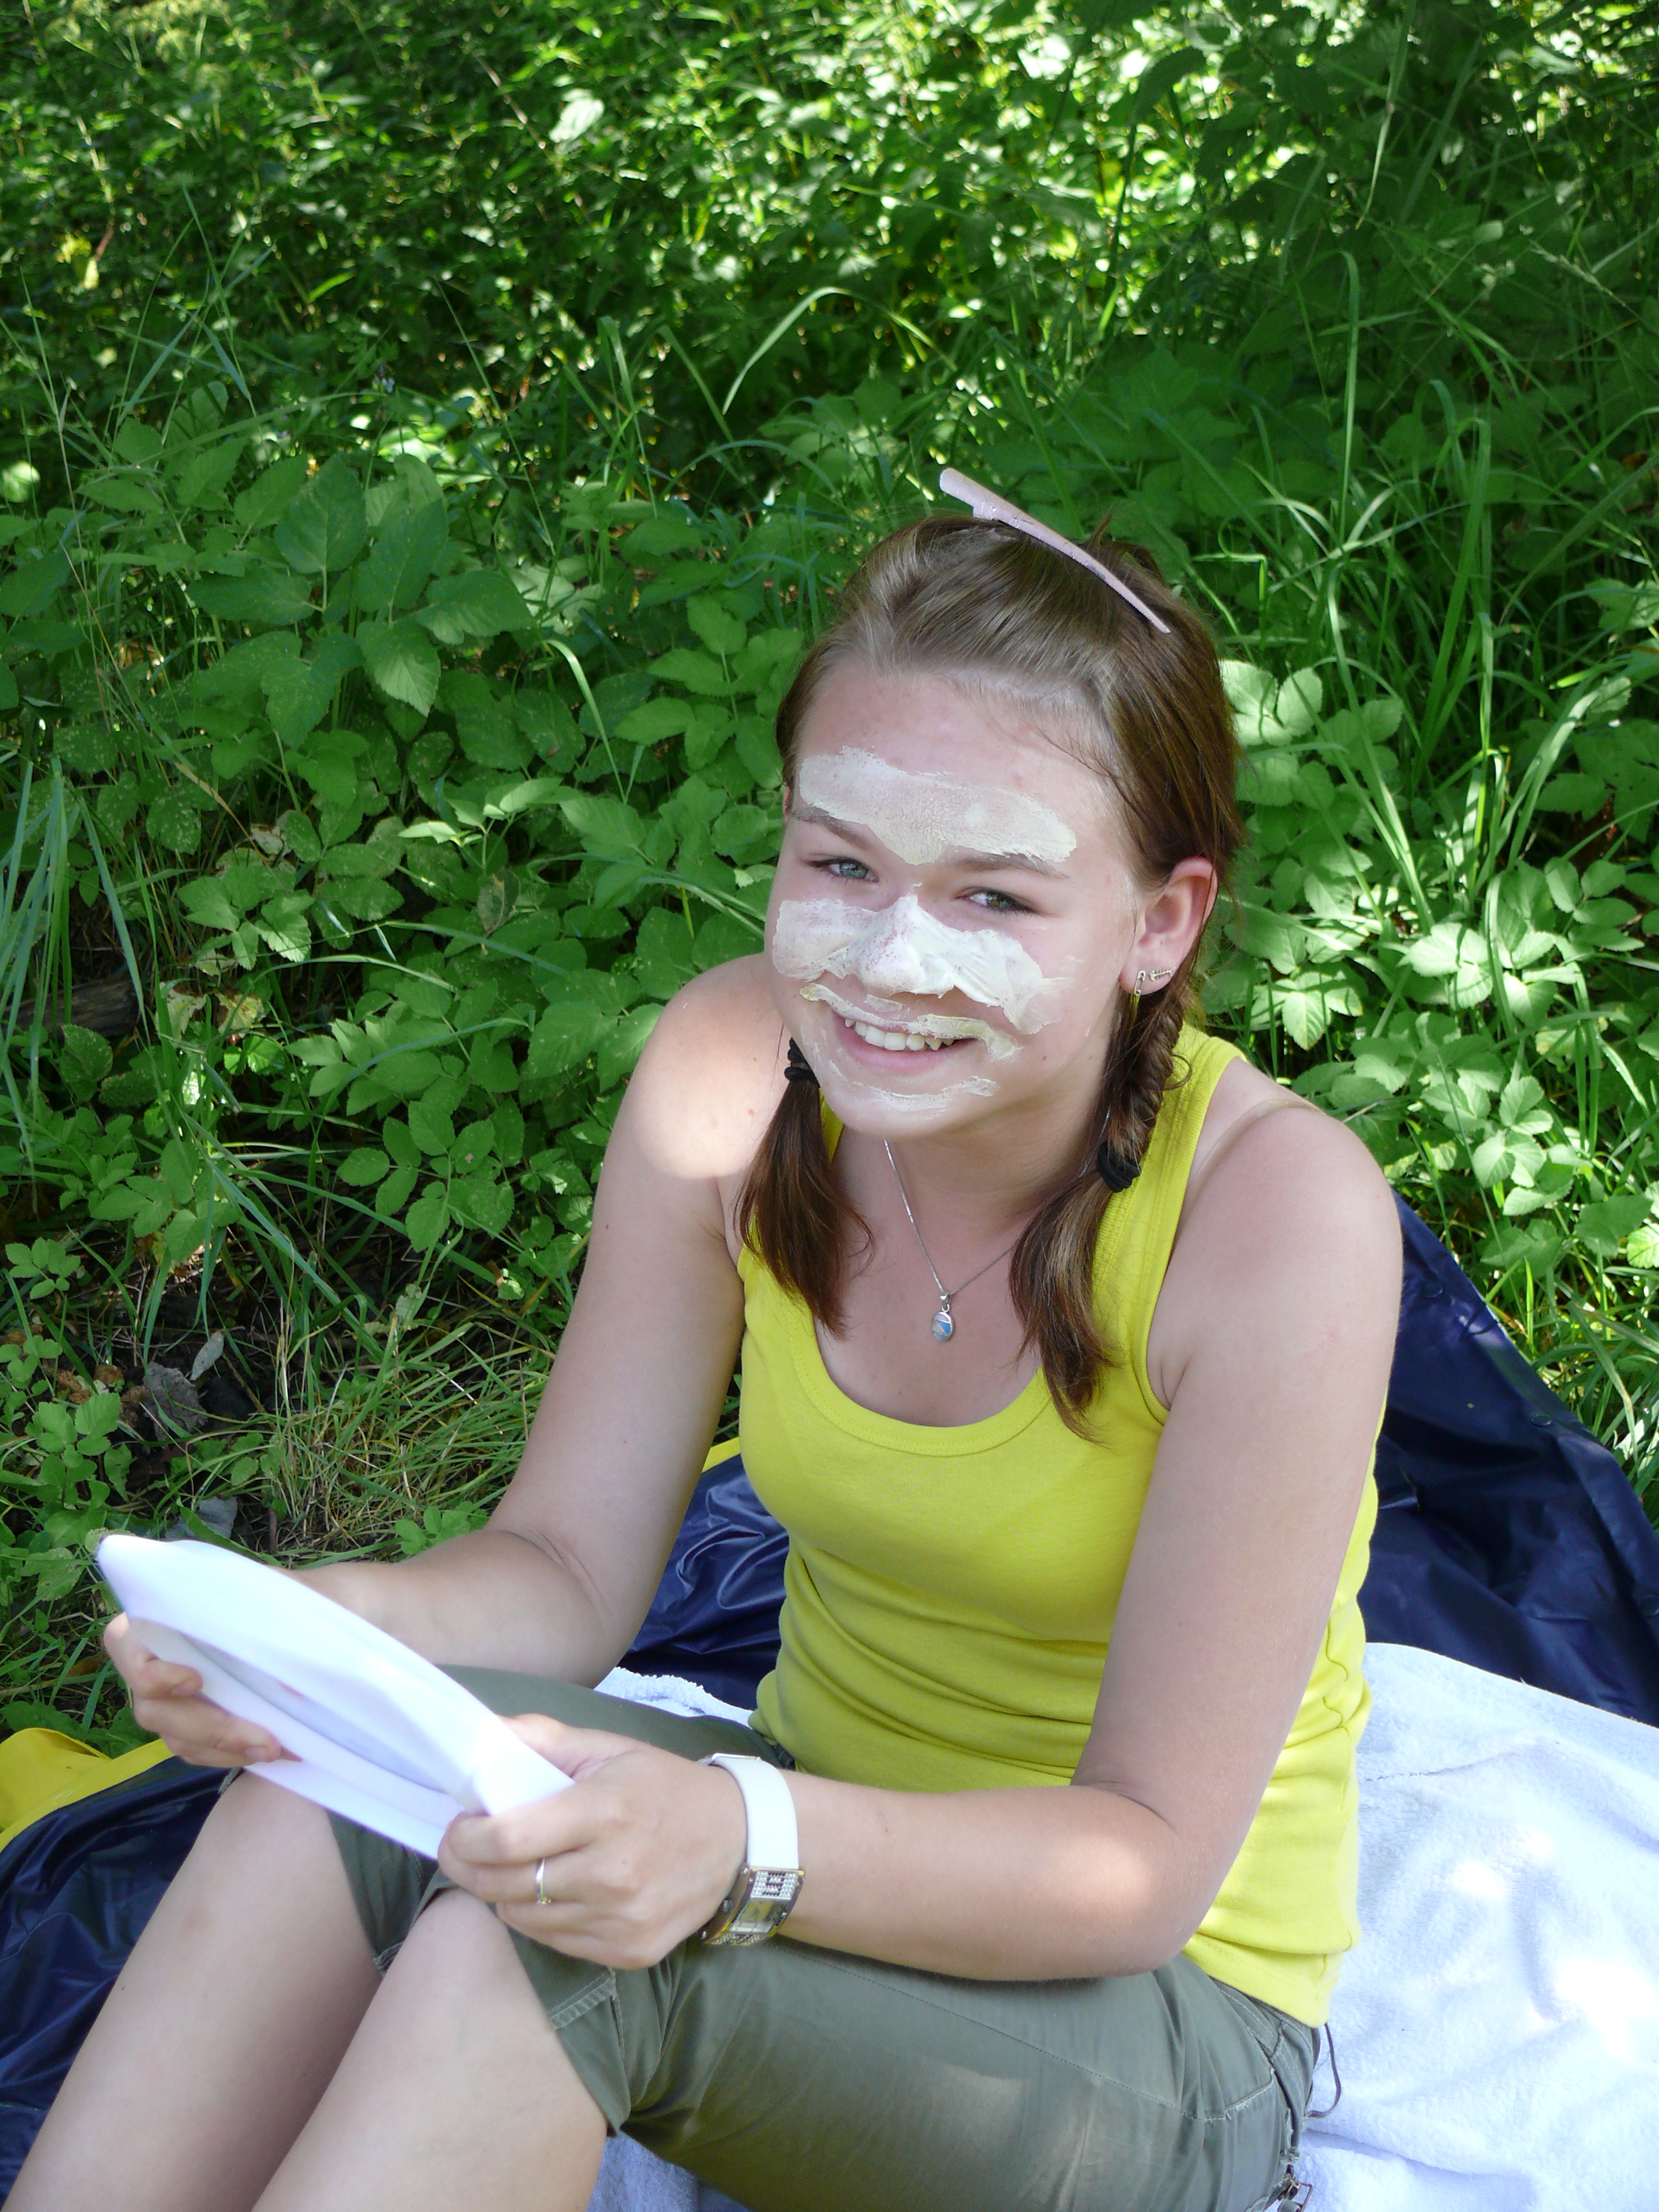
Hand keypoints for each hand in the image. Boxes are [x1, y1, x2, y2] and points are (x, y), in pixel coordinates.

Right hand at [101, 1560, 366, 1769]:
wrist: (354, 1615)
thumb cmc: (321, 1595)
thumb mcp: (310, 1600)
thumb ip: (290, 1633)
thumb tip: (283, 1687)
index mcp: (175, 1606)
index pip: (127, 1641)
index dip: (151, 1669)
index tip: (197, 1681)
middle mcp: (167, 1650)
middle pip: (151, 1703)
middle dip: (205, 1725)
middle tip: (260, 1737)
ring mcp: (182, 1690)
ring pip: (175, 1733)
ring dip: (220, 1747)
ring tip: (275, 1749)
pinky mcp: (206, 1718)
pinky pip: (199, 1748)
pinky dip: (230, 1755)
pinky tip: (272, 1752)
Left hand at [437, 1714, 751, 1971]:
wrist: (736, 1842)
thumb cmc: (662, 1787)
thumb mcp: (608, 1749)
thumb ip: (540, 1738)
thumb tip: (479, 1735)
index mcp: (604, 1812)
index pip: (507, 1840)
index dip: (465, 1837)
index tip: (460, 1826)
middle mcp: (612, 1873)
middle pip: (503, 1886)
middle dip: (468, 1866)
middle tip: (466, 1848)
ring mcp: (620, 1920)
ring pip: (521, 1919)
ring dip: (502, 1893)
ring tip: (515, 1866)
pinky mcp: (628, 1953)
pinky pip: (553, 1942)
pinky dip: (539, 1918)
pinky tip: (553, 1891)